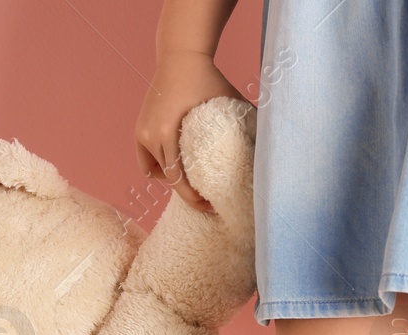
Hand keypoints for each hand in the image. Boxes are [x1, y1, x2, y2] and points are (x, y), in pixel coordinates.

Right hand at [134, 51, 245, 212]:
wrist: (181, 57)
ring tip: (190, 182)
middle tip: (206, 201)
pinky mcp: (138, 129)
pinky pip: (145, 161)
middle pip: (168, 179)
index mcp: (167, 132)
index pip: (177, 179)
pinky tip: (174, 168)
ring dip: (171, 181)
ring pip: (154, 173)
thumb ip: (248, 125)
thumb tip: (268, 149)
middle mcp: (149, 135)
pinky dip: (157, 169)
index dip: (192, 198)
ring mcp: (141, 132)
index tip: (209, 205)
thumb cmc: (208, 79)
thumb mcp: (230, 103)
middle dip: (186, 194)